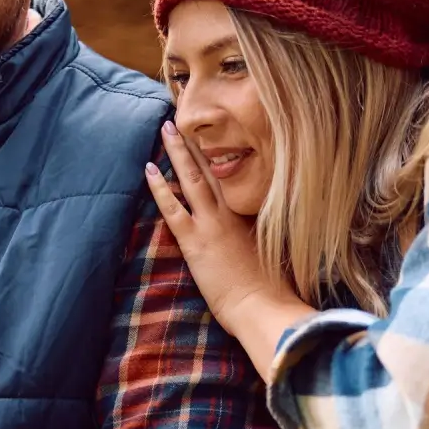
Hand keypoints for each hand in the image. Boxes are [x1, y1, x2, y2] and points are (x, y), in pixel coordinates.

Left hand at [145, 122, 315, 378]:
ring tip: (167, 128)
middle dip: (196, 143)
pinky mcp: (196, 241)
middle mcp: (233, 213)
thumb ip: (271, 236)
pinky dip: (160, 187)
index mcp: (253, 215)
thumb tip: (271, 230)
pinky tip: (149, 168)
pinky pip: (173, 207)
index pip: (235, 178)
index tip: (213, 137)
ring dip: (177, 152)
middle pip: (212, 168)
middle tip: (184, 120)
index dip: (221, 156)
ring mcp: (213, 224)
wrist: (264, 308)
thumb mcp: (279, 255)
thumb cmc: (275, 291)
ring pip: (192, 178)